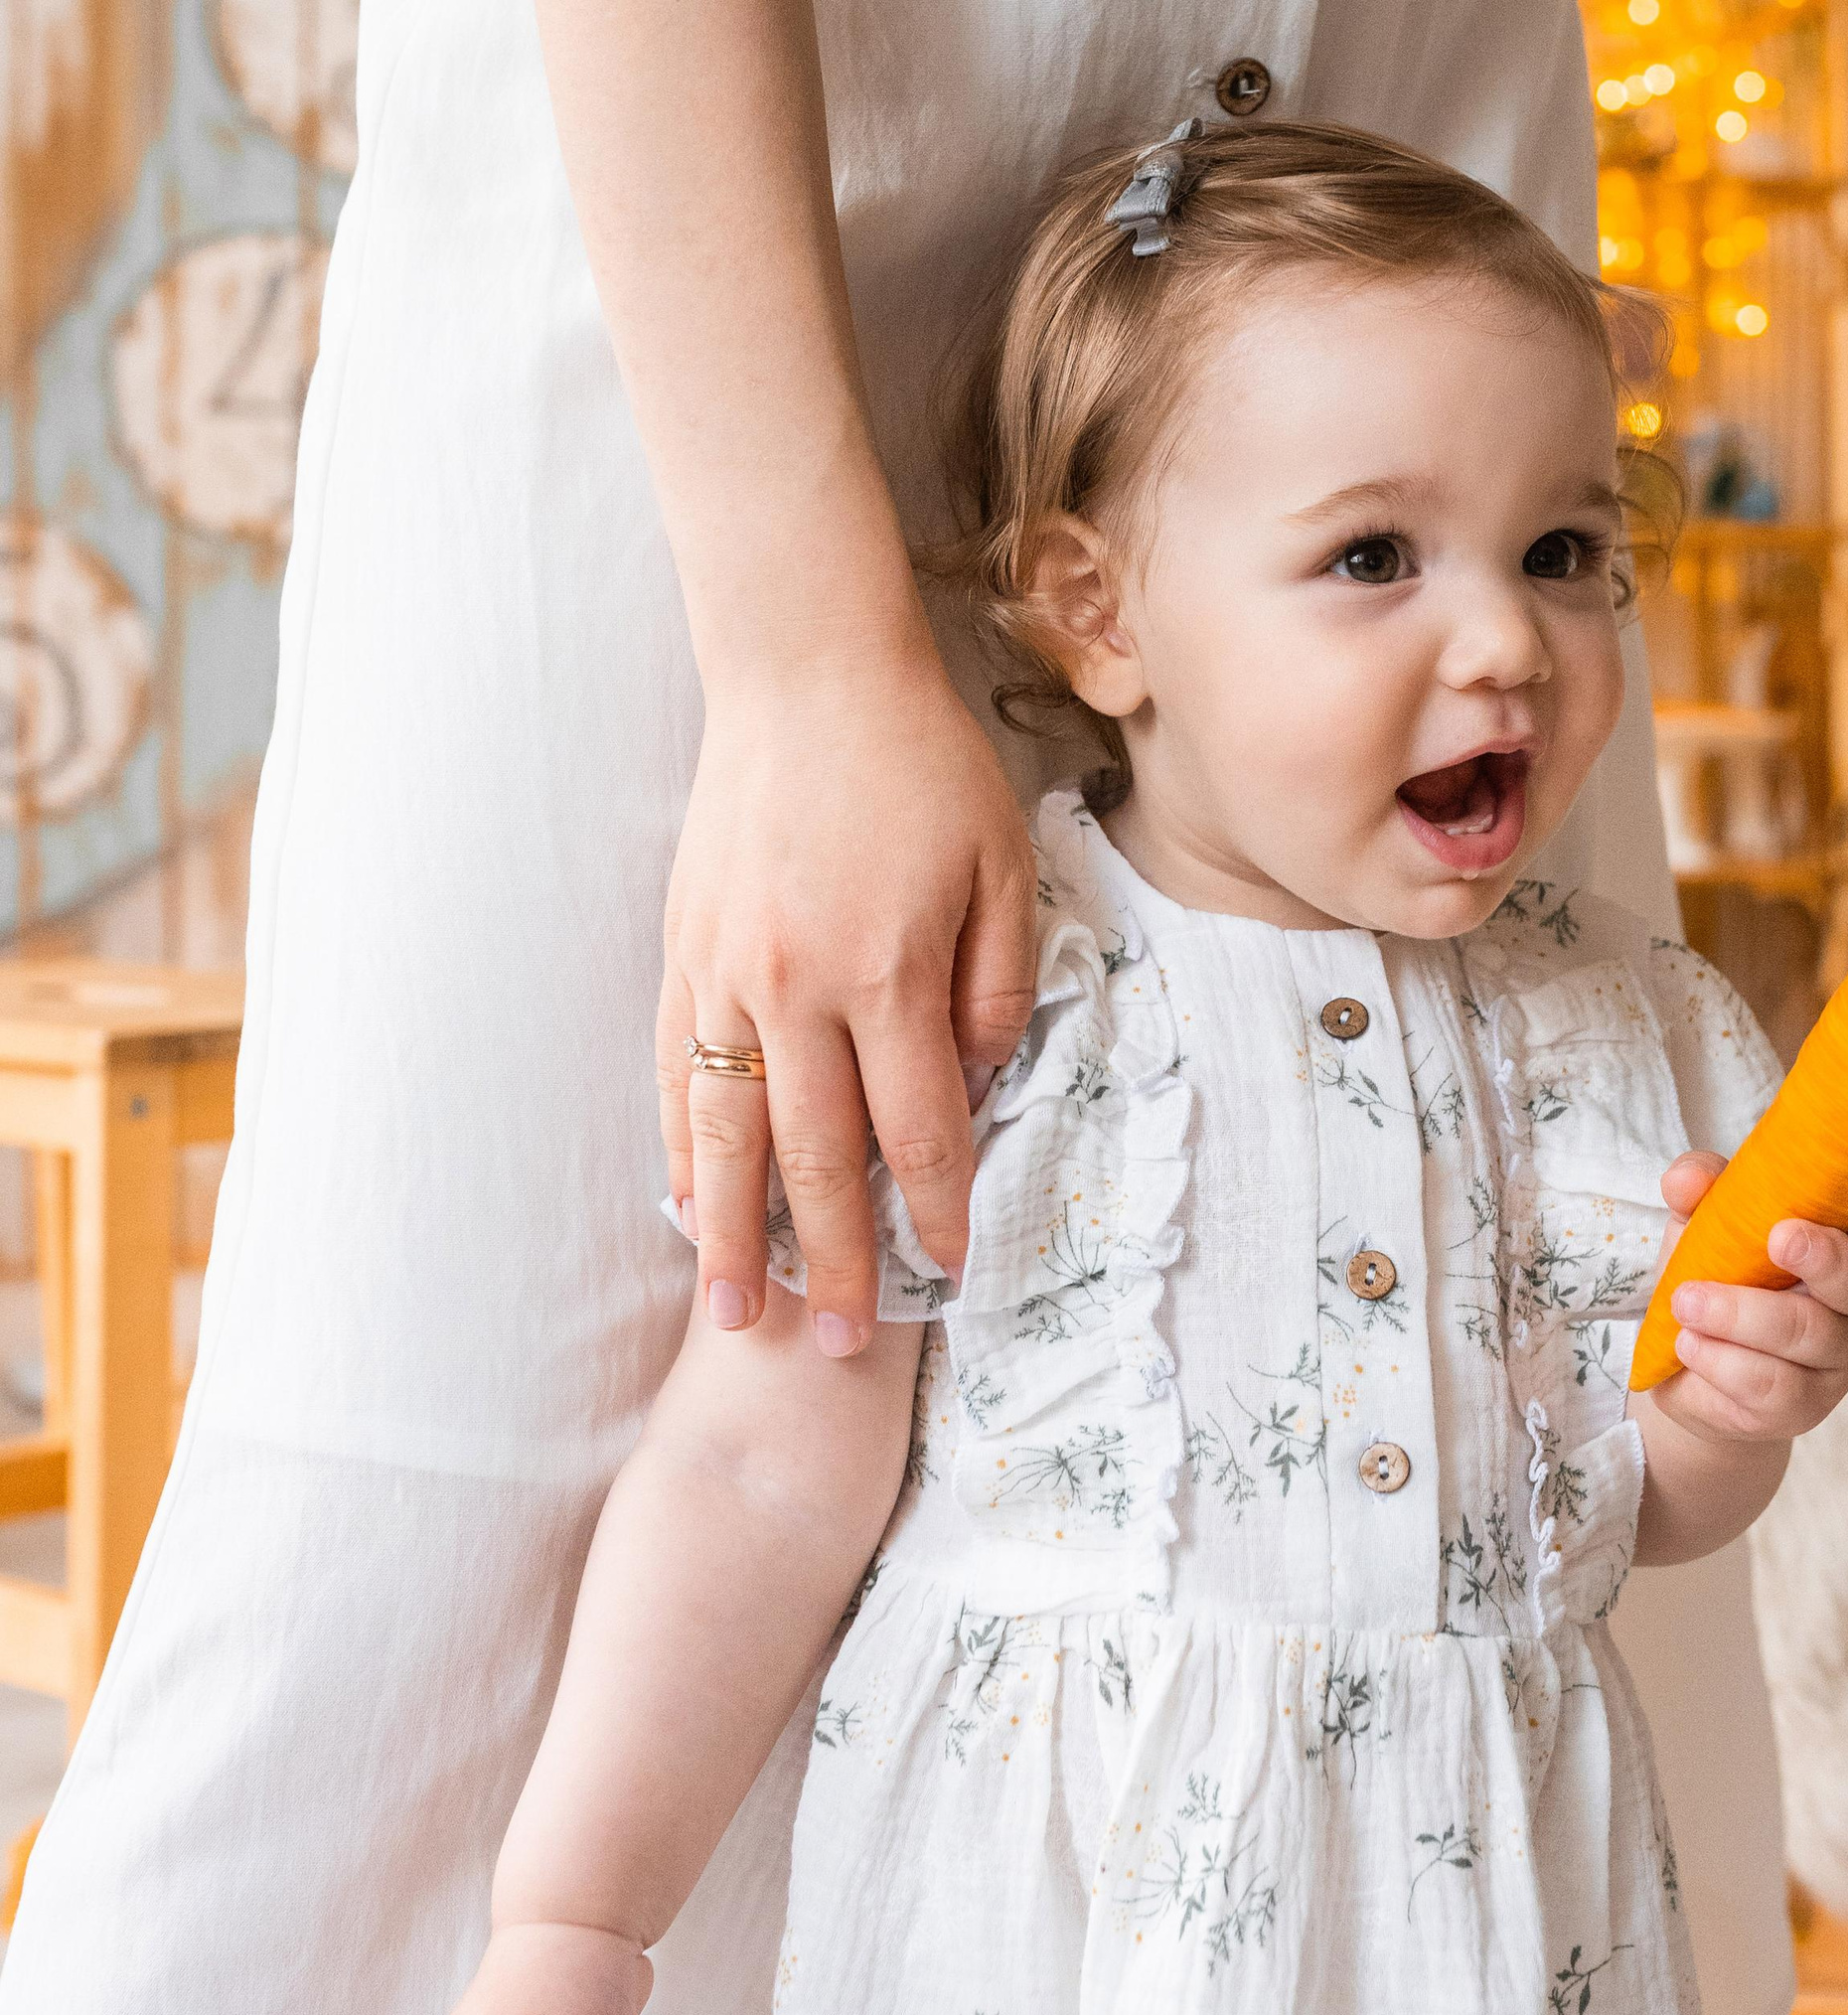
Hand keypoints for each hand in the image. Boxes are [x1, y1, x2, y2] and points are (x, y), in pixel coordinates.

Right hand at [659, 650, 1037, 1355]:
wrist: (806, 672)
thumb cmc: (921, 762)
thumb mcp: (1002, 865)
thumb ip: (996, 985)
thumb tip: (977, 1084)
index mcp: (887, 973)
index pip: (919, 1129)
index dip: (936, 1210)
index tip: (947, 1271)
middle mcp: (796, 990)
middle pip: (817, 1158)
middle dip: (836, 1258)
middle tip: (843, 1343)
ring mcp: (725, 976)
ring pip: (728, 1135)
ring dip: (734, 1233)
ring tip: (740, 1312)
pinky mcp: (683, 952)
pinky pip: (678, 1072)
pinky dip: (684, 1146)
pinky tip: (688, 1201)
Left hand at [1646, 1150, 1847, 1444]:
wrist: (1682, 1369)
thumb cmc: (1710, 1281)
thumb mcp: (1699, 1228)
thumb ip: (1697, 1194)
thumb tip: (1687, 1179)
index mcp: (1836, 1248)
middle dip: (1821, 1256)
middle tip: (1778, 1238)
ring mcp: (1832, 1360)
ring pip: (1803, 1333)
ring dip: (1738, 1315)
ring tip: (1685, 1302)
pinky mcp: (1801, 1408)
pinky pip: (1767, 1383)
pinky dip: (1719, 1360)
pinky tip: (1688, 1344)